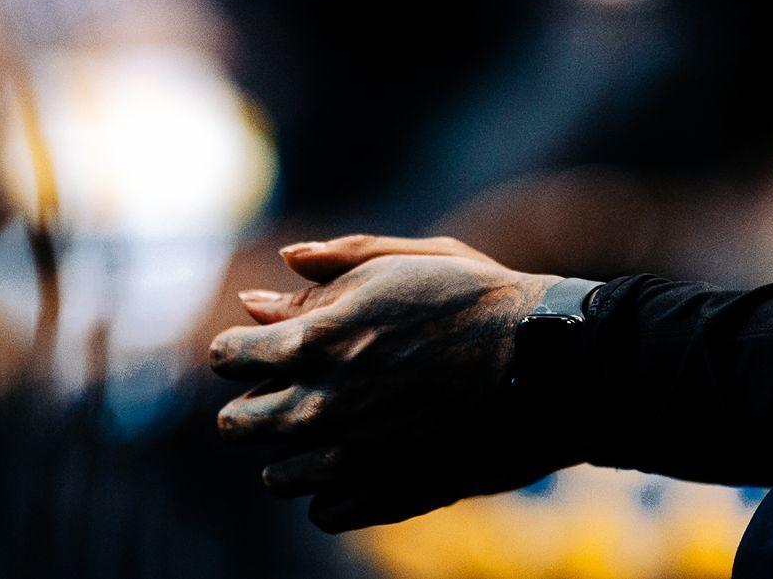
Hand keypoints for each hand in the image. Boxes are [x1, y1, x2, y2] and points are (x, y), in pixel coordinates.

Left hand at [209, 232, 572, 529]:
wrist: (545, 358)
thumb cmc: (475, 297)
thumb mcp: (401, 263)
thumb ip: (326, 273)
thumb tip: (257, 294)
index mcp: (318, 338)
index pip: (227, 358)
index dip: (242, 350)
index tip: (261, 348)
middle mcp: (324, 403)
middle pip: (237, 424)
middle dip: (256, 403)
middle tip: (288, 390)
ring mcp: (354, 456)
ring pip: (276, 476)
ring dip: (293, 451)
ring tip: (332, 425)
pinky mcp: (386, 494)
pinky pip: (323, 510)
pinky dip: (332, 489)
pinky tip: (360, 457)